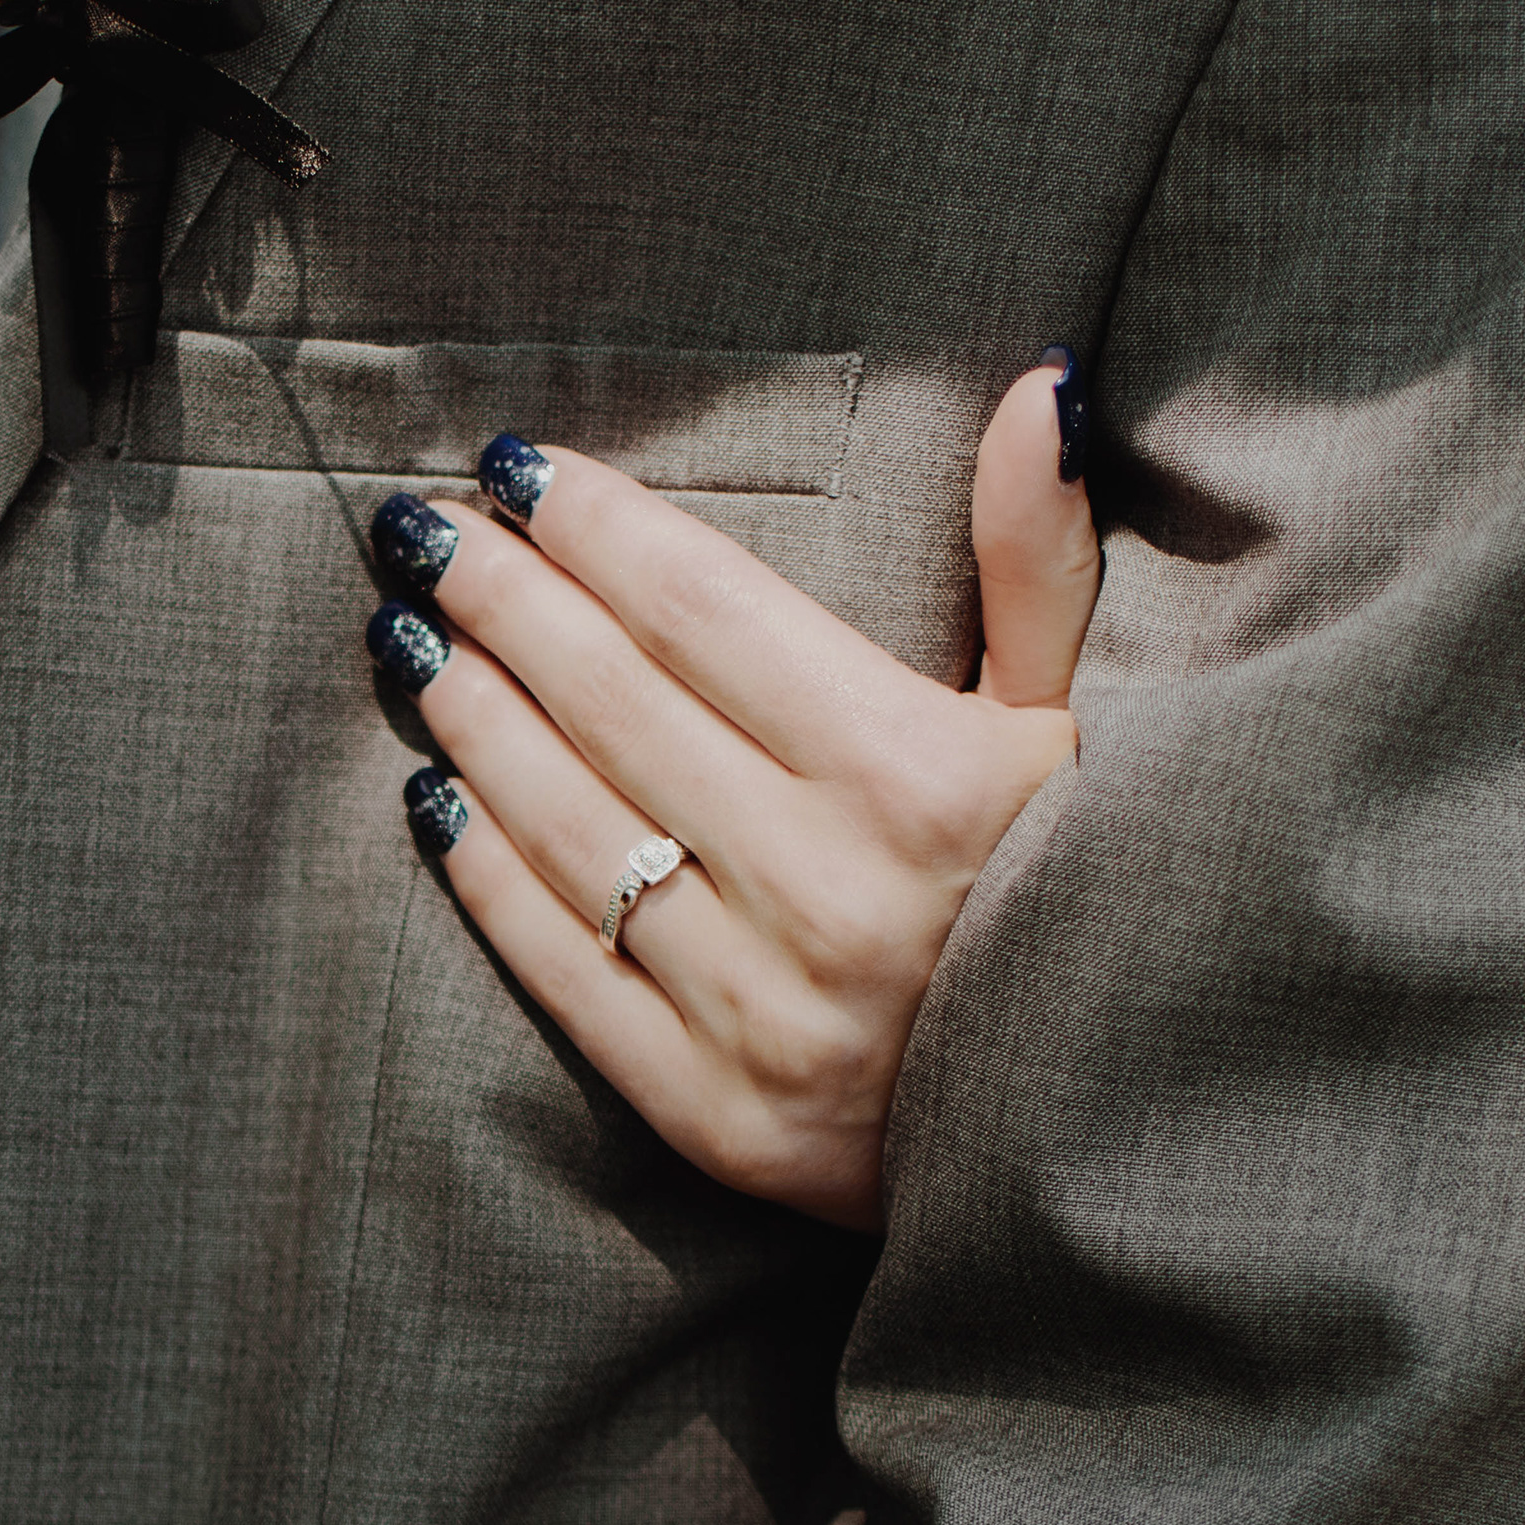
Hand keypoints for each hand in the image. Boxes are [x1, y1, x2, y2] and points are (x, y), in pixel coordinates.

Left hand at [368, 356, 1100, 1229]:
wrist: (1108, 1134)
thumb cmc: (1094, 895)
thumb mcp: (1084, 727)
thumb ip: (1037, 561)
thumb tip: (1036, 390)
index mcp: (922, 779)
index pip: (704, 611)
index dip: (596, 527)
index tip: (516, 468)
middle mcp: (832, 892)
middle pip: (616, 702)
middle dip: (504, 598)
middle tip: (424, 531)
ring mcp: (766, 1014)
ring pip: (575, 826)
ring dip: (477, 719)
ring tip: (416, 640)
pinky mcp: (718, 1118)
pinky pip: (570, 972)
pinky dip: (492, 877)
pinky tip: (437, 797)